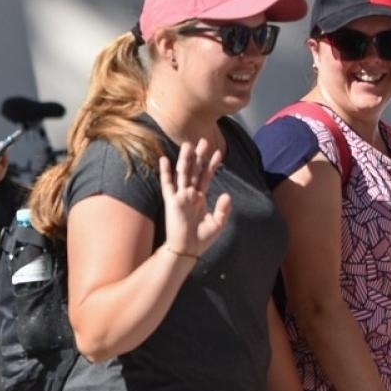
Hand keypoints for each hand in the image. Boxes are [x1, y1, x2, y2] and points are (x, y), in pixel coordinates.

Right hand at [159, 139, 229, 257]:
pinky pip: (167, 184)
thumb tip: (226, 194)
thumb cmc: (202, 239)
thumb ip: (223, 208)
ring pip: (182, 173)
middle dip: (199, 156)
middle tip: (203, 140)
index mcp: (200, 198)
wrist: (187, 250)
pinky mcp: (171, 202)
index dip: (212, 165)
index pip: (206, 177)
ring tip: (188, 144)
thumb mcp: (218, 223)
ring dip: (185, 159)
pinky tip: (164, 159)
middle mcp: (189, 195)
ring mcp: (180, 197)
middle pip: (194, 171)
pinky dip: (165, 172)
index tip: (218, 152)